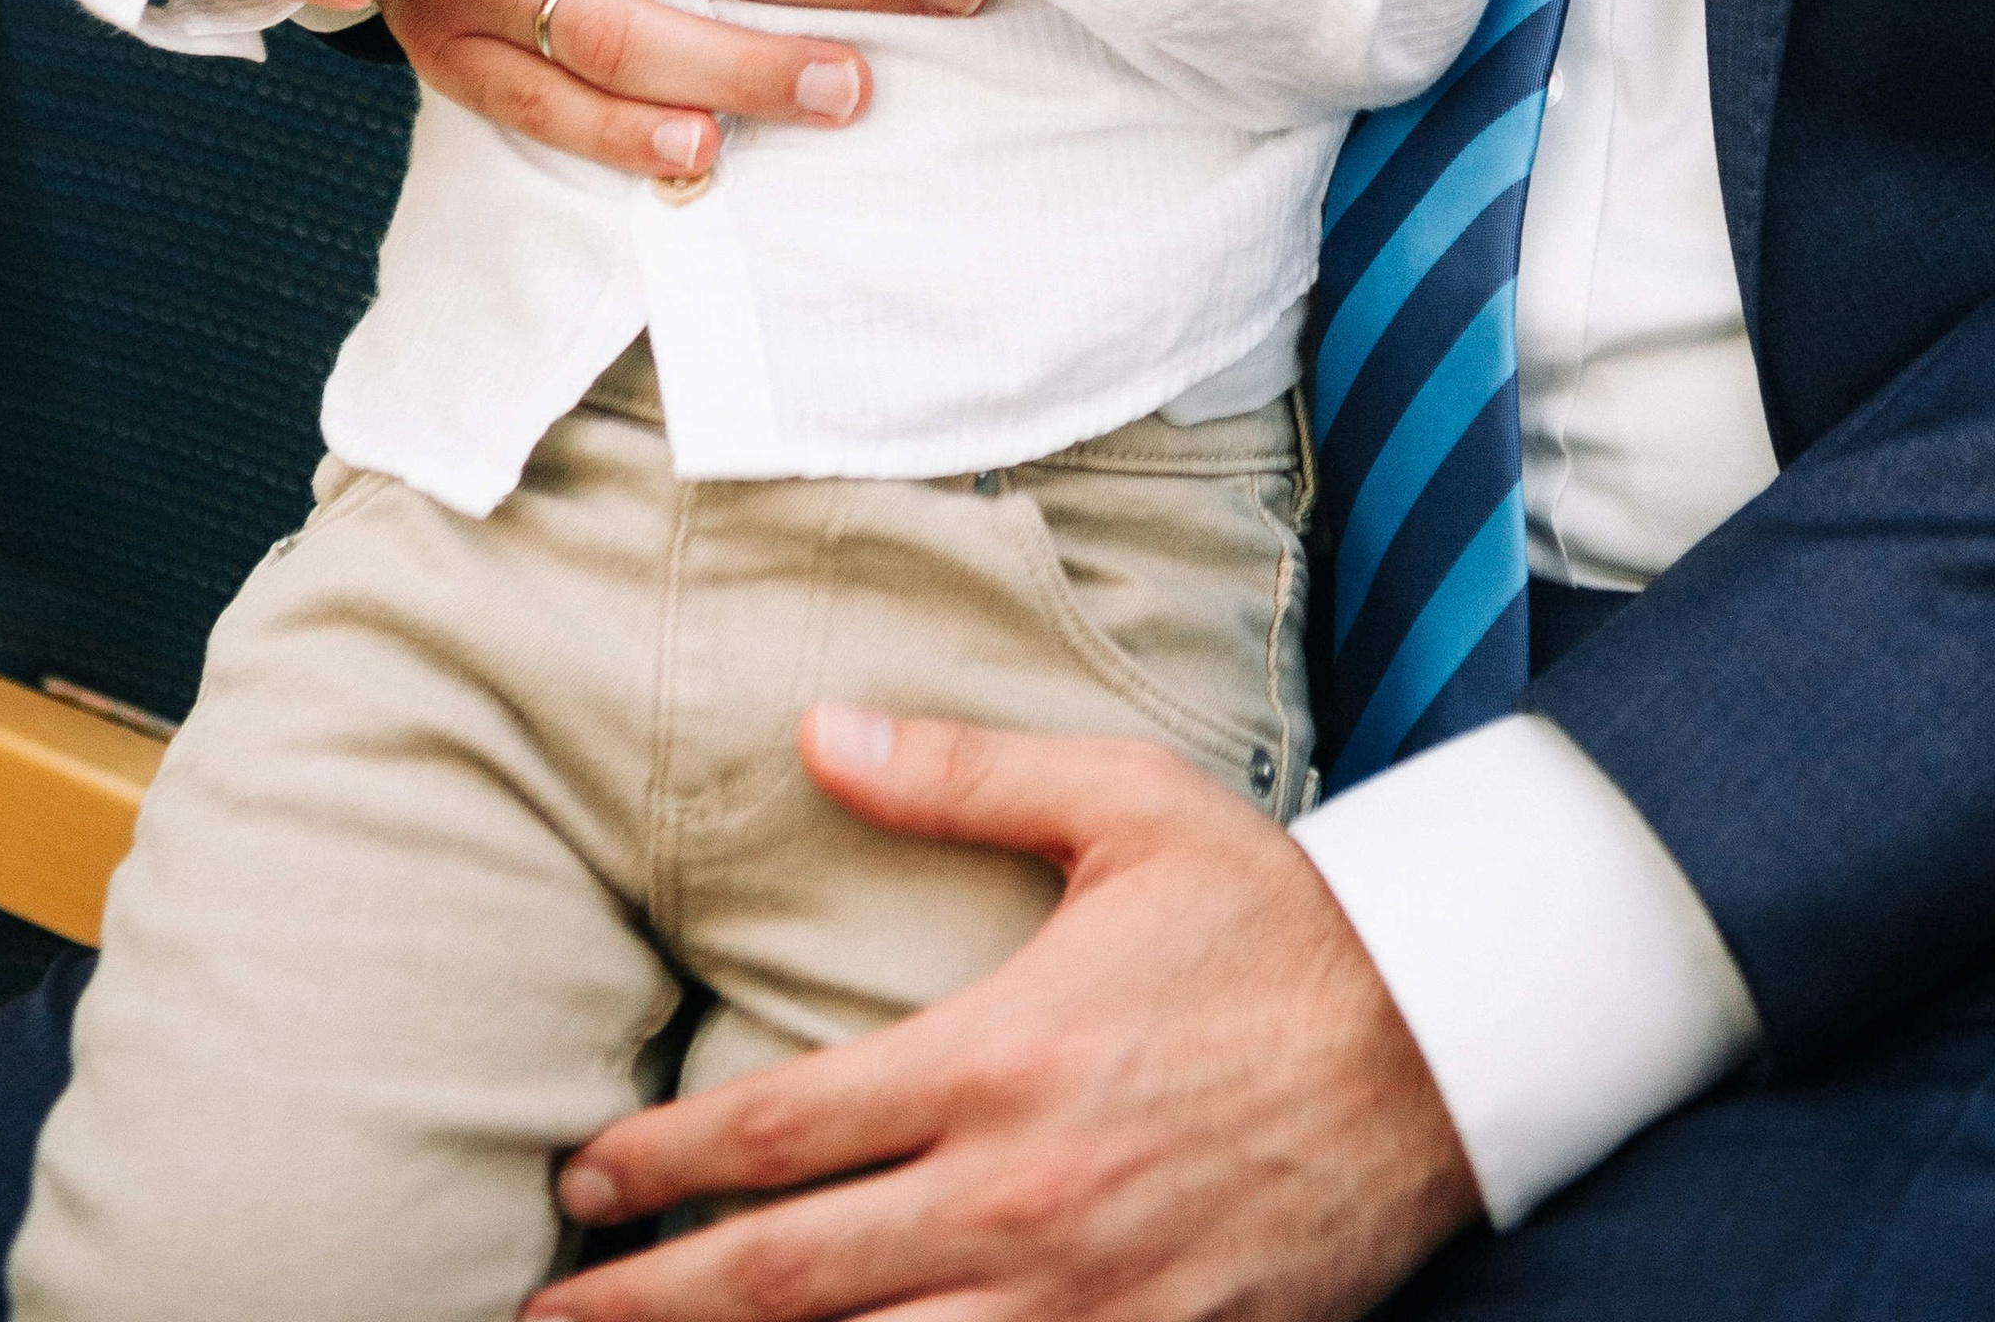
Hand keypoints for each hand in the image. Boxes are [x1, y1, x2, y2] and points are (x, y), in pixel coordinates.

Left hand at [528, 713, 1480, 1321]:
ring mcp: (1087, 1300)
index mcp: (1001, 1058)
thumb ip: (960, 777)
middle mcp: (1023, 1198)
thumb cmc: (1274, 916)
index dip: (661, 1162)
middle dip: (651, 1305)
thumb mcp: (1123, 810)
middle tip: (548, 1314)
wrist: (1446, 1044)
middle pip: (789, 1281)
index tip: (581, 1177)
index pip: (783, 1129)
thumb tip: (815, 731)